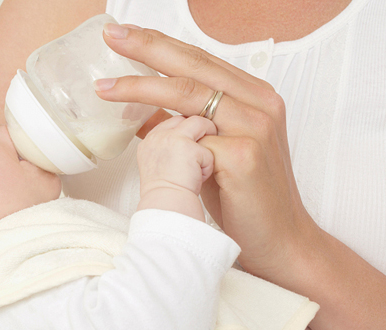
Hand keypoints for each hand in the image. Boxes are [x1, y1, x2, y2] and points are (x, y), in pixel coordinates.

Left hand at [96, 23, 320, 284]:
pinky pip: (193, 140)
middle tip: (114, 34)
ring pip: (189, 95)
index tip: (124, 34)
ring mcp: (254, 128)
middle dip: (148, 47)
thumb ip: (184, 126)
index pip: (198, 61)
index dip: (160, 45)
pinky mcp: (244, 156)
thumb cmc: (242, 196)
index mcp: (252, 97)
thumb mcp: (210, 151)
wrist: (279, 240)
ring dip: (142, 88)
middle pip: (193, 66)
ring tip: (106, 87)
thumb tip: (141, 111)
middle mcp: (258, 104)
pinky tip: (147, 146)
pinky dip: (166, 141)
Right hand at [136, 115, 214, 218]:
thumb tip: (184, 146)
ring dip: (208, 142)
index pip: (171, 123)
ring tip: (203, 165)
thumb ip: (168, 152)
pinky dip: (208, 164)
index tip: (192, 147)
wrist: (167, 209)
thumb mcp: (161, 169)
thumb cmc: (167, 198)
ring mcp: (170, 138)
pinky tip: (200, 178)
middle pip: (185, 119)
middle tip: (203, 154)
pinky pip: (209, 145)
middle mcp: (157, 137)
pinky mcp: (185, 144)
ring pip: (200, 123)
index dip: (186, 132)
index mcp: (148, 143)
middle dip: (200, 133)